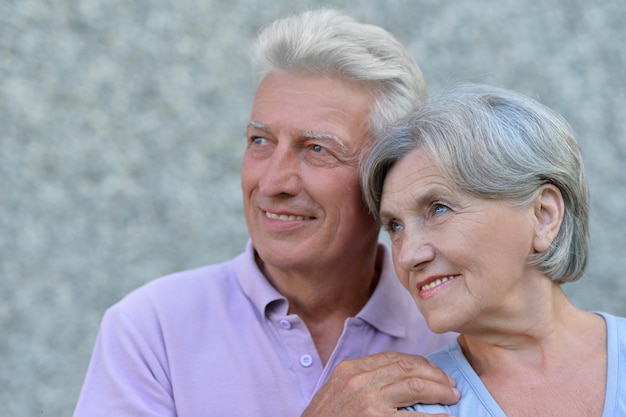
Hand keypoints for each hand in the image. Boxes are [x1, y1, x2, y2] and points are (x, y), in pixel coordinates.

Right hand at [301, 351, 460, 416]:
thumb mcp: (337, 392)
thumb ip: (360, 381)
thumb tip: (395, 379)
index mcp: (350, 369)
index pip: (393, 358)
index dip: (420, 363)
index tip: (433, 372)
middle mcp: (359, 380)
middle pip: (408, 367)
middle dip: (434, 375)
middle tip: (450, 385)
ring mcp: (368, 401)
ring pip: (415, 385)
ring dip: (439, 390)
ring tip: (452, 397)